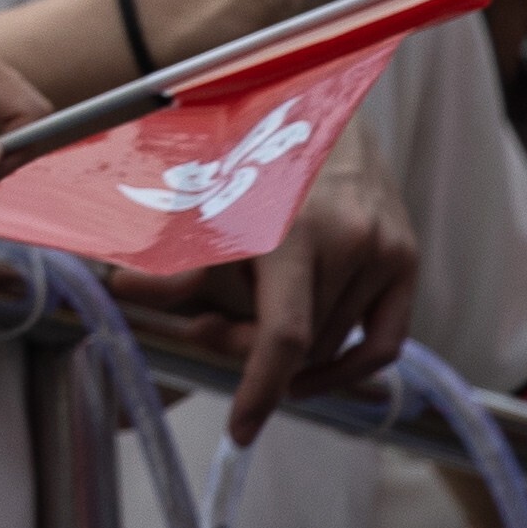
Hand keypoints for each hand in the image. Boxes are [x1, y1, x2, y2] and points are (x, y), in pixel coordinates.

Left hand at [120, 156, 415, 443]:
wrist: (315, 97)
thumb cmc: (246, 144)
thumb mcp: (198, 198)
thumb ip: (168, 255)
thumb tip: (119, 292)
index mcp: (295, 228)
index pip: (284, 335)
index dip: (260, 388)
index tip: (241, 429)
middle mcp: (351, 242)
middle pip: (302, 343)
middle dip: (246, 347)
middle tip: (203, 326)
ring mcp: (387, 252)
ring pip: (334, 343)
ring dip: (288, 350)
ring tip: (240, 314)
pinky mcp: (407, 258)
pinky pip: (383, 342)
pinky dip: (345, 366)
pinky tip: (309, 370)